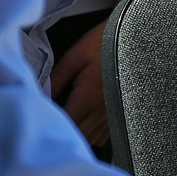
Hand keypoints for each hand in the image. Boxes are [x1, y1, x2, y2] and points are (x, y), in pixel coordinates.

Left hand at [51, 24, 108, 148]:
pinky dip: (92, 132)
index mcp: (87, 99)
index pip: (65, 124)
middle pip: (77, 136)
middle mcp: (101, 112)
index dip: (51, 124)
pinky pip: (103, 134)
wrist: (135, 37)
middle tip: (52, 119)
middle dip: (64, 131)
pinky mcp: (120, 112)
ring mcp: (112, 114)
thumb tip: (41, 96)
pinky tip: (86, 119)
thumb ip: (56, 79)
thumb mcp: (75, 57)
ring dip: (78, 133)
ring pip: (91, 138)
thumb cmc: (103, 43)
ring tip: (70, 119)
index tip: (42, 117)